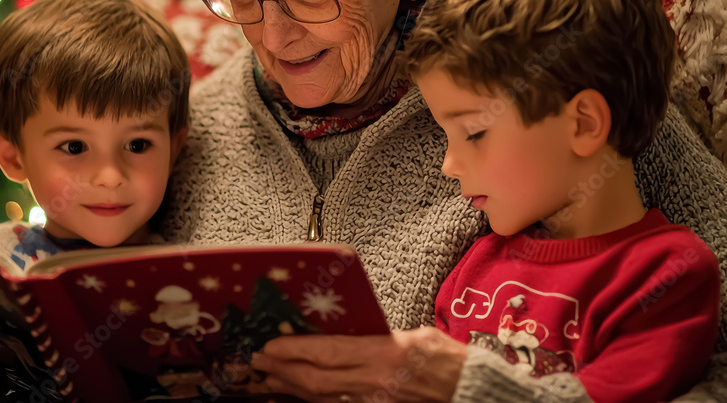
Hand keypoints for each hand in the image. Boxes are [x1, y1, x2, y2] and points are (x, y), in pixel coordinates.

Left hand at [251, 327, 467, 402]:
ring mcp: (373, 401)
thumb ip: (377, 335)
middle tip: (257, 363)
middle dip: (281, 371)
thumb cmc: (448, 359)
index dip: (293, 350)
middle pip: (315, 380)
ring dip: (289, 389)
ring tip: (265, 381)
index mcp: (386, 354)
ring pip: (321, 398)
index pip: (327, 352)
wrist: (469, 393)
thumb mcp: (414, 334)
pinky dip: (311, 401)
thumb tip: (346, 330)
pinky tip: (295, 396)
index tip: (269, 345)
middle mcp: (375, 382)